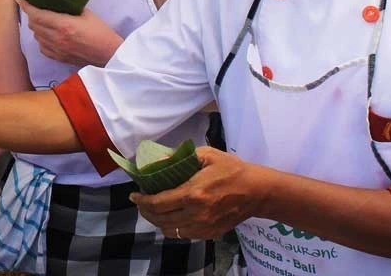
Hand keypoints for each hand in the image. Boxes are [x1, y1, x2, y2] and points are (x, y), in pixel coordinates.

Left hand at [16, 0, 122, 65]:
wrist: (109, 55)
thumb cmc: (101, 32)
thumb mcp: (87, 14)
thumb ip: (71, 7)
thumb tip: (60, 0)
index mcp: (63, 25)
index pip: (37, 15)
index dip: (27, 7)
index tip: (21, 0)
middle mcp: (56, 38)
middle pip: (34, 25)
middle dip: (31, 15)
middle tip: (34, 8)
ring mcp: (56, 50)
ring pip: (37, 36)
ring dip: (36, 27)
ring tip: (41, 20)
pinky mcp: (58, 58)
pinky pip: (42, 48)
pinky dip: (41, 39)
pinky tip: (47, 35)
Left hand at [129, 147, 267, 239]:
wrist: (257, 191)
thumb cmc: (231, 169)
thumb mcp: (206, 155)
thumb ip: (180, 158)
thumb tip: (158, 161)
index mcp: (193, 193)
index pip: (158, 202)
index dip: (142, 200)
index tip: (134, 195)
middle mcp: (196, 214)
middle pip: (160, 218)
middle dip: (145, 210)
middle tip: (140, 201)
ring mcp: (203, 226)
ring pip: (170, 230)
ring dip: (156, 221)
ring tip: (152, 209)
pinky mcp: (210, 234)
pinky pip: (183, 235)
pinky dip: (171, 227)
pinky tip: (169, 217)